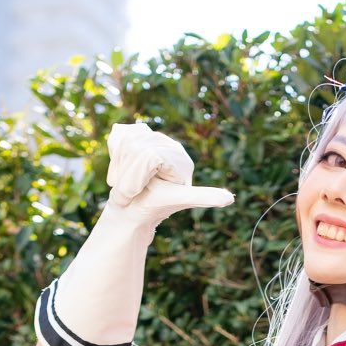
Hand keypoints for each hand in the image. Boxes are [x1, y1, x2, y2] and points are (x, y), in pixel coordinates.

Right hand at [105, 121, 232, 224]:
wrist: (131, 211)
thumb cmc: (152, 207)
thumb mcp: (178, 199)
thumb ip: (203, 196)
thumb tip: (230, 198)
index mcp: (180, 157)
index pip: (149, 156)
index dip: (136, 178)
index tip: (139, 194)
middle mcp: (168, 144)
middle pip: (136, 147)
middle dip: (127, 174)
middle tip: (132, 191)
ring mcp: (151, 138)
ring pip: (126, 141)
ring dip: (120, 167)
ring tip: (128, 182)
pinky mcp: (135, 135)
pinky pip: (119, 135)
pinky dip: (115, 153)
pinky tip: (122, 167)